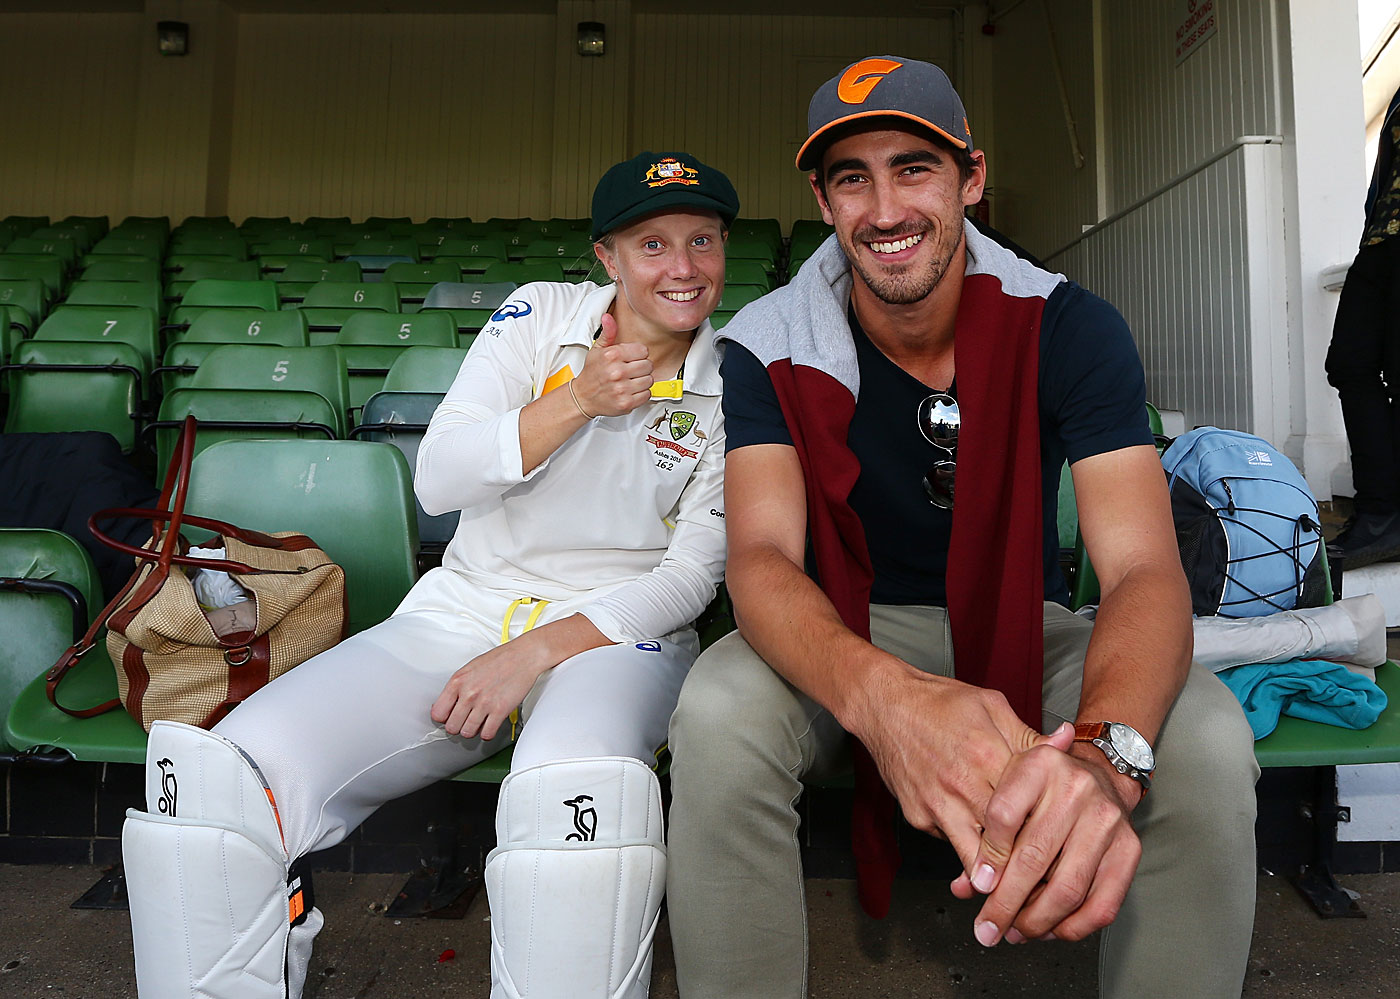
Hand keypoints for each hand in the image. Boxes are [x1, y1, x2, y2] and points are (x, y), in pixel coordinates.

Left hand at [430, 635, 549, 741]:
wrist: (524, 656)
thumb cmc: (499, 660)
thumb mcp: (470, 668)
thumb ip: (457, 686)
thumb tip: (447, 704)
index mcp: (458, 681)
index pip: (437, 713)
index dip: (444, 718)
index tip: (449, 717)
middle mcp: (469, 693)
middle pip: (451, 727)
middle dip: (458, 726)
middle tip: (465, 721)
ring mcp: (484, 703)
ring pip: (467, 733)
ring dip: (472, 730)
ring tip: (478, 723)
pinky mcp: (500, 710)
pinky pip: (487, 734)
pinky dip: (488, 733)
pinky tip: (490, 724)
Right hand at [573, 312, 652, 416]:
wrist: (583, 397)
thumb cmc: (592, 373)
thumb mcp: (597, 349)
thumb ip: (608, 333)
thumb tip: (608, 318)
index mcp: (612, 355)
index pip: (643, 350)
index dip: (638, 354)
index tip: (631, 358)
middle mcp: (617, 372)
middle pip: (648, 365)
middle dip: (641, 367)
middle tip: (631, 370)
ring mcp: (622, 388)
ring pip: (649, 380)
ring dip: (642, 380)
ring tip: (630, 380)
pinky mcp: (626, 403)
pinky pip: (647, 395)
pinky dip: (641, 393)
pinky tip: (631, 390)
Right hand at [848, 663, 1068, 888]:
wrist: (884, 705)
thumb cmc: (937, 703)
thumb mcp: (991, 706)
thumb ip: (1029, 734)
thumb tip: (1067, 741)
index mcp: (988, 754)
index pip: (1029, 804)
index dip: (1049, 829)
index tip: (1066, 848)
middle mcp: (962, 784)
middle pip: (1005, 839)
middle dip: (1027, 864)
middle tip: (1049, 885)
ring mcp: (937, 804)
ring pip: (975, 857)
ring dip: (996, 876)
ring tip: (1017, 892)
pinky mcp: (918, 817)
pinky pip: (949, 842)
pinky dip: (966, 850)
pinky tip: (982, 856)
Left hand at [950, 737, 1140, 946]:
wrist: (1099, 775)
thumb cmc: (1045, 787)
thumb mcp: (1009, 787)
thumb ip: (985, 833)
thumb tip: (968, 886)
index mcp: (1040, 765)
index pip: (1003, 815)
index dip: (987, 858)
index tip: (978, 885)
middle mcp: (1077, 788)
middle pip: (1033, 858)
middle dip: (1005, 903)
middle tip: (988, 927)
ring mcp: (1106, 820)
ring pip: (1067, 888)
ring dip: (1037, 921)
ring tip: (1016, 931)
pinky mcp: (1129, 848)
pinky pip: (1102, 904)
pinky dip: (1073, 927)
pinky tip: (1051, 930)